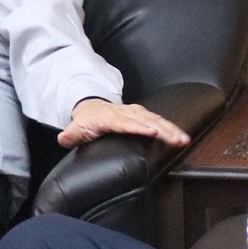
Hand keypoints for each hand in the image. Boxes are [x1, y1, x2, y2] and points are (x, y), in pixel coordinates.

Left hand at [56, 97, 191, 149]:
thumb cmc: (86, 123)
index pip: (124, 122)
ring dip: (170, 130)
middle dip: (162, 130)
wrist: (92, 108)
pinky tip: (181, 136)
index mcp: (108, 118)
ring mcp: (135, 112)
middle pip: (145, 121)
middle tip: (177, 139)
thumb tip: (63, 139)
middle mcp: (124, 113)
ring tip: (183, 139)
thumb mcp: (76, 129)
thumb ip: (71, 135)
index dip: (137, 127)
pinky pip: (158, 121)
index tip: (151, 131)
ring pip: (155, 120)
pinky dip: (170, 127)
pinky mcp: (142, 115)